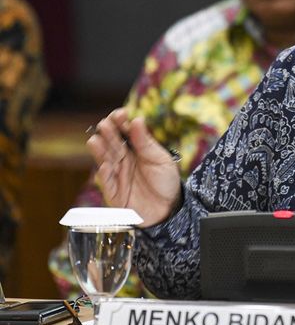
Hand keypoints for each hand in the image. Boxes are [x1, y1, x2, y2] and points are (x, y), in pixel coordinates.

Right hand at [86, 108, 181, 226]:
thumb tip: (137, 120)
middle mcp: (123, 159)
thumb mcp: (161, 160)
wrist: (169, 210)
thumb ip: (146, 143)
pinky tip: (104, 166)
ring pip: (105, 160)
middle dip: (108, 133)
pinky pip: (106, 183)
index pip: (124, 132)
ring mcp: (117, 175)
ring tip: (96, 140)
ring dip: (99, 150)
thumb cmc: (166, 182)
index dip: (120, 122)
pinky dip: (104, 174)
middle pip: (112, 143)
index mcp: (136, 149)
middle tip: (106, 123)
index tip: (121, 113)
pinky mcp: (113, 192)